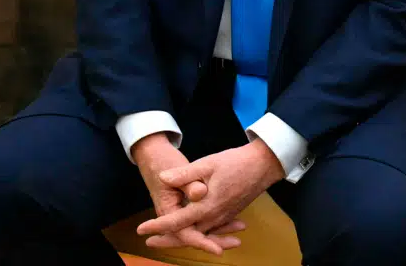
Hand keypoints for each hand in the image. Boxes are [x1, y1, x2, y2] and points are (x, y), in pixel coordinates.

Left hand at [140, 139, 284, 248]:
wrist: (264, 165)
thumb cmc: (236, 162)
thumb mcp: (208, 163)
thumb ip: (185, 174)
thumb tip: (163, 178)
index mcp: (206, 206)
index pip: (177, 221)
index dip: (158, 226)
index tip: (141, 229)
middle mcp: (214, 217)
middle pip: (187, 234)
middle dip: (168, 239)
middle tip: (149, 241)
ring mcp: (223, 217)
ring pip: (199, 234)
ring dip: (182, 237)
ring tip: (166, 237)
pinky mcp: (229, 214)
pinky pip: (211, 229)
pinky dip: (200, 233)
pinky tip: (193, 229)